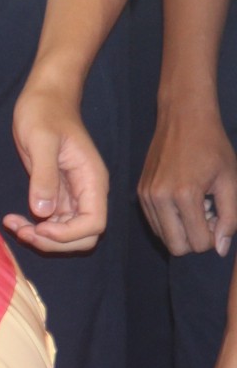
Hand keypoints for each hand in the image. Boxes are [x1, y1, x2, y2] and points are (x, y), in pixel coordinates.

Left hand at [6, 80, 108, 253]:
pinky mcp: (55, 192)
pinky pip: (51, 221)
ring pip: (65, 232)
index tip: (39, 227)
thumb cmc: (44, 113)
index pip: (94, 223)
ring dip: (41, 237)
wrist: (43, 98)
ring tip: (13, 225)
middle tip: (23, 231)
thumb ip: (44, 176)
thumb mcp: (41, 141)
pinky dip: (34, 225)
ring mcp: (71, 194)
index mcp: (91, 180)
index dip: (68, 235)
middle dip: (54, 241)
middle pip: (83, 235)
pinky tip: (13, 219)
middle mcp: (86, 192)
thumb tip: (43, 212)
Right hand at [140, 93, 236, 256]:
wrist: (183, 119)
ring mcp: (145, 196)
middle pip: (176, 247)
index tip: (219, 216)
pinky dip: (170, 221)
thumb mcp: (231, 181)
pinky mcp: (139, 193)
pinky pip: (154, 223)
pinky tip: (182, 202)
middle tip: (207, 216)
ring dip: (182, 230)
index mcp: (184, 195)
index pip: (199, 243)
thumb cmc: (213, 148)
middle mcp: (159, 199)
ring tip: (195, 207)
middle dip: (196, 239)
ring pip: (163, 237)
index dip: (214, 237)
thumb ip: (230, 218)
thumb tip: (219, 248)